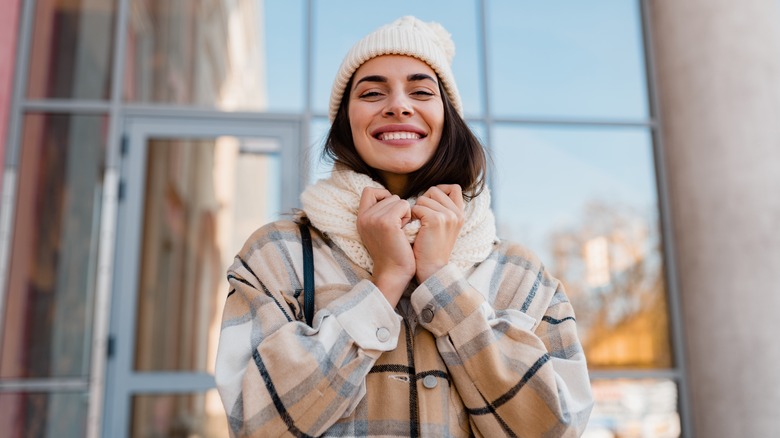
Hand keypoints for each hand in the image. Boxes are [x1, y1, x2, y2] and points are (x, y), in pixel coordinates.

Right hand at [357, 187, 415, 305]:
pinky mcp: (387, 222)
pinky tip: (404, 231)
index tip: (391, 211)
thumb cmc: (393, 253)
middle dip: (397, 209)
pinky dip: (408, 216)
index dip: (383, 195)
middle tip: (397, 228)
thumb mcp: (378, 231)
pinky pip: (404, 205)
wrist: (393, 273)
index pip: (369, 191)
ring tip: (400, 231)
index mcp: (360, 219)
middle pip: (388, 195)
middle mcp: (364, 217)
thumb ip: (379, 214)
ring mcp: (374, 219)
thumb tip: (391, 197)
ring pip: (398, 199)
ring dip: (404, 213)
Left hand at [411, 185, 464, 281]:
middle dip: (424, 201)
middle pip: (435, 190)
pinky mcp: (436, 220)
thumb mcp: (442, 227)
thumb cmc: (430, 249)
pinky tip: (415, 229)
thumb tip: (429, 193)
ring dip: (416, 210)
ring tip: (418, 226)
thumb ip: (441, 210)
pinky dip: (412, 217)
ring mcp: (448, 216)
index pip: (454, 187)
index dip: (439, 190)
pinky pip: (417, 207)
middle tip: (421, 219)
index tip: (430, 203)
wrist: (431, 270)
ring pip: (423, 198)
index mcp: (460, 214)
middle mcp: (457, 213)